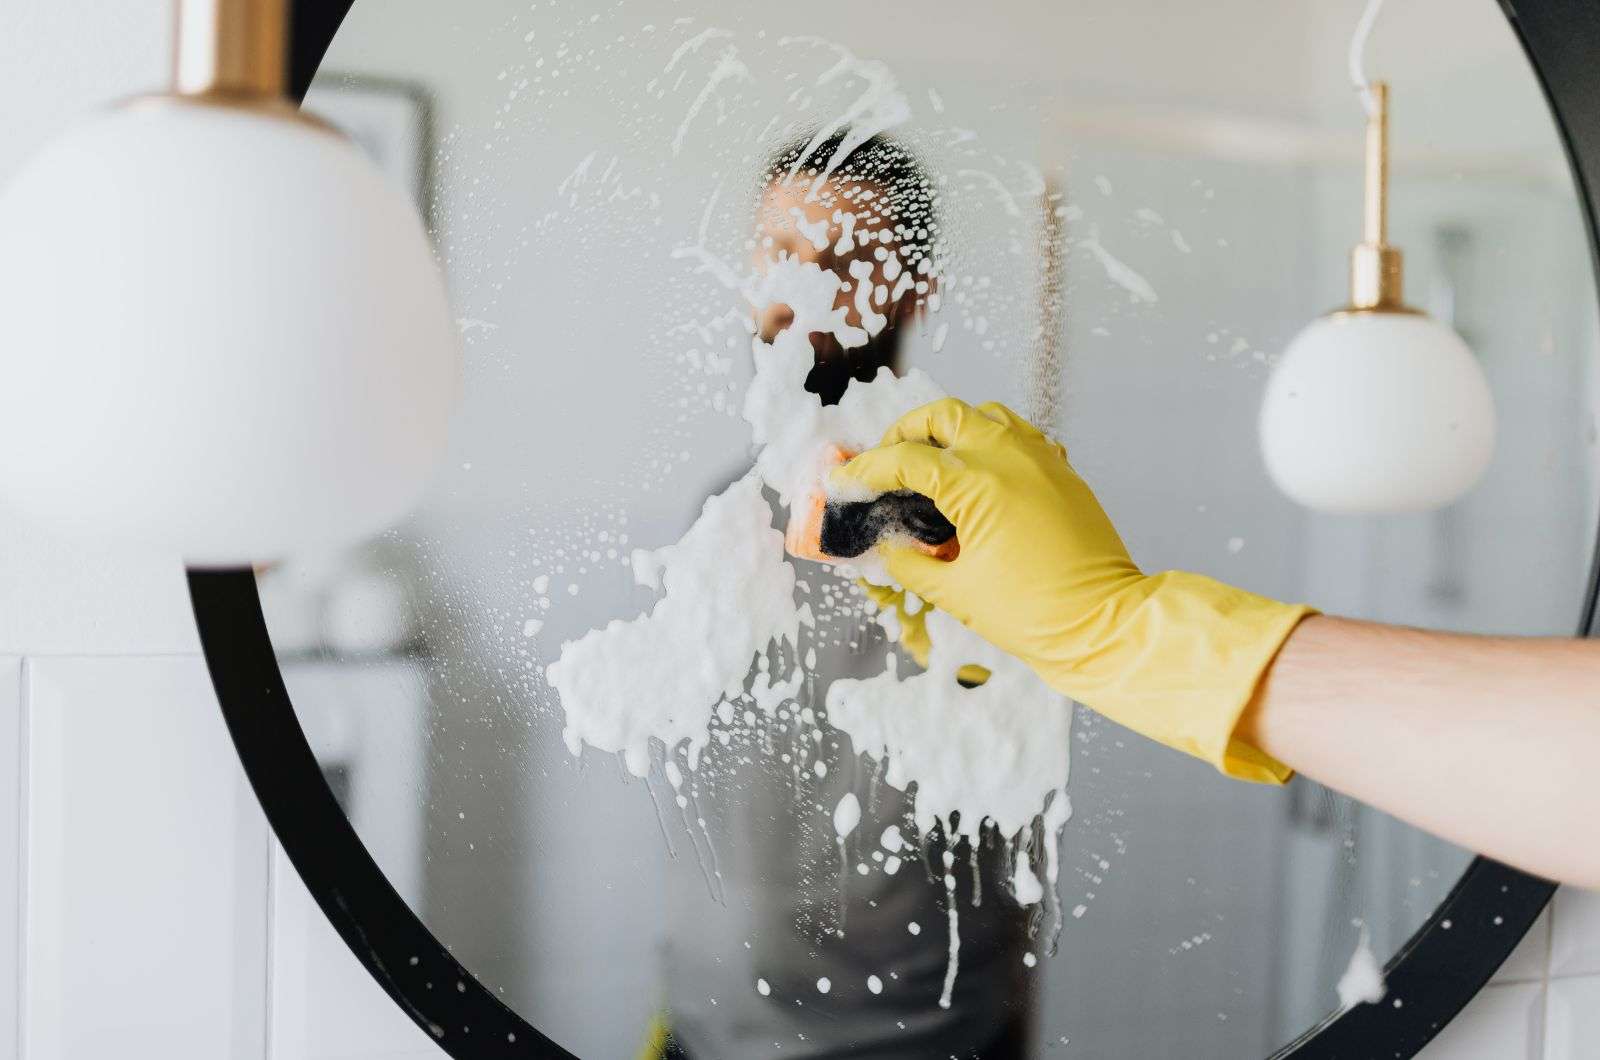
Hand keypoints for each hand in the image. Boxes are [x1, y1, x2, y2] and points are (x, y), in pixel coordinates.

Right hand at [833, 398, 1312, 782]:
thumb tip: (889, 547)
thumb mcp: (956, 594)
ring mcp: (1042, 460)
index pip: (906, 460)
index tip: (844, 482)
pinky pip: (1021, 435)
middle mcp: (1011, 458)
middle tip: (886, 460)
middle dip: (907, 432)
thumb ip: (911, 564)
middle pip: (944, 415)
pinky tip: (980, 473)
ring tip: (931, 459)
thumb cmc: (1034, 615)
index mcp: (979, 485)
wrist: (1105, 625)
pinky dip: (992, 442)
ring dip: (952, 428)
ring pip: (986, 415)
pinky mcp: (1063, 472)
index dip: (867, 470)